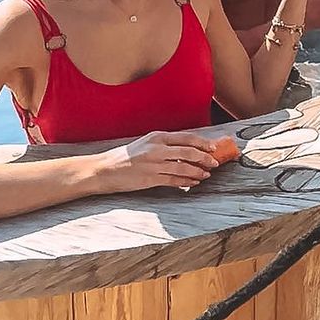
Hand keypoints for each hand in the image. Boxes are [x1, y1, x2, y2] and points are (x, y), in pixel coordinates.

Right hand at [93, 131, 221, 194]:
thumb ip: (164, 145)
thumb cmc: (124, 157)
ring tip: (206, 174)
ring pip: (184, 167)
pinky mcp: (151, 179)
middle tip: (215, 162)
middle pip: (189, 152)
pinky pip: (174, 180)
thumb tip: (186, 148)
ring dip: (198, 171)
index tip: (214, 147)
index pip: (187, 137)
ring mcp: (154, 164)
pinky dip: (186, 181)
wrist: (104, 170)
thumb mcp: (145, 143)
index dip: (203, 142)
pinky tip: (193, 182)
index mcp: (157, 137)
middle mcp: (157, 149)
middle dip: (205, 157)